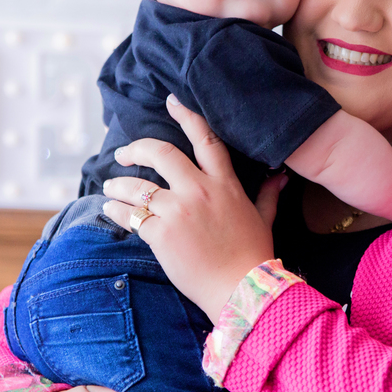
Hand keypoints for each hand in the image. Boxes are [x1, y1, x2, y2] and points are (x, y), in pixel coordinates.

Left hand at [101, 94, 283, 321]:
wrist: (240, 290)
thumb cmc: (253, 256)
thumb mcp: (263, 219)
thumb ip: (267, 194)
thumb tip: (280, 177)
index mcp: (224, 184)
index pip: (205, 139)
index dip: (187, 116)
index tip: (171, 102)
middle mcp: (199, 191)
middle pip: (161, 153)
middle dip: (136, 149)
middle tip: (123, 154)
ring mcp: (178, 211)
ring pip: (138, 185)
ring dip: (119, 184)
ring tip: (111, 187)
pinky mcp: (160, 233)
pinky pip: (130, 215)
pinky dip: (116, 210)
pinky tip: (111, 209)